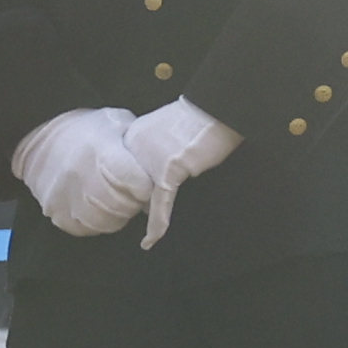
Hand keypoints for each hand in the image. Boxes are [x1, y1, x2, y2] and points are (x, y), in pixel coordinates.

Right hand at [12, 106, 155, 237]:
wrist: (39, 141)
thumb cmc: (85, 131)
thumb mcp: (116, 123)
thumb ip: (138, 146)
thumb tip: (158, 171)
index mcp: (102, 152)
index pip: (139, 185)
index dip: (145, 187)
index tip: (143, 183)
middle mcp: (82, 177)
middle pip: (125, 207)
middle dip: (133, 201)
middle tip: (129, 191)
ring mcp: (66, 199)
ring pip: (108, 222)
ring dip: (117, 214)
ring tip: (112, 197)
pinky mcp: (56, 214)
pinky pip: (87, 229)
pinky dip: (97, 221)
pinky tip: (95, 206)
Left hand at [120, 99, 238, 247]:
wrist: (218, 107)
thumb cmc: (202, 119)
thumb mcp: (171, 135)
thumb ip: (158, 153)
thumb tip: (160, 180)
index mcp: (135, 135)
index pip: (129, 169)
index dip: (137, 185)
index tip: (140, 200)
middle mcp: (136, 147)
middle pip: (133, 183)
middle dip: (142, 200)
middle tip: (147, 217)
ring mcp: (149, 159)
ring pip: (144, 195)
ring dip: (151, 213)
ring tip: (149, 234)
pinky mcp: (166, 171)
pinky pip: (160, 203)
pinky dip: (158, 223)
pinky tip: (151, 239)